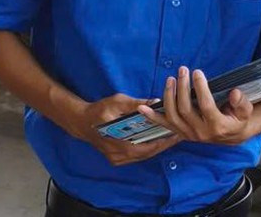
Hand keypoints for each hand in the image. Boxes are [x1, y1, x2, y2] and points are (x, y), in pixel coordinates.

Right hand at [67, 93, 181, 165]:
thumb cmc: (99, 110)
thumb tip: (155, 101)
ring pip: (143, 156)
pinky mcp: (117, 158)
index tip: (177, 133)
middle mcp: (118, 155)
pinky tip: (158, 139)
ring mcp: (117, 159)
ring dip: (158, 146)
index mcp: (118, 143)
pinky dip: (148, 148)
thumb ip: (136, 103)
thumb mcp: (117, 102)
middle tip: (179, 134)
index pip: (147, 147)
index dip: (163, 141)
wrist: (81, 121)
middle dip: (164, 144)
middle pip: (147, 153)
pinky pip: (137, 155)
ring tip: (172, 136)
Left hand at [139, 66, 256, 145]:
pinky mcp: (181, 132)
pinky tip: (142, 108)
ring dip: (169, 96)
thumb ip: (242, 103)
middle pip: (185, 109)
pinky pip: (164, 124)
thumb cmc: (239, 119)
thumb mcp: (246, 111)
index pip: (205, 105)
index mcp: (217, 126)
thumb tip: (234, 93)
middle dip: (182, 88)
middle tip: (183, 71)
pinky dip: (152, 116)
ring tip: (170, 79)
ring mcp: (189, 134)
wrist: (232, 135)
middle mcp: (200, 133)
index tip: (198, 72)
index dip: (200, 88)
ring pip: (173, 115)